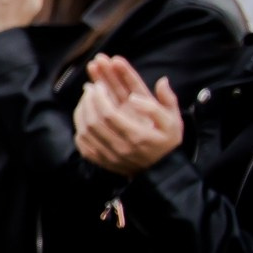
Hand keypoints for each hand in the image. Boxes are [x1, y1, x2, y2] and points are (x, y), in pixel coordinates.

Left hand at [74, 54, 183, 175]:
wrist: (161, 170)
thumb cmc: (166, 142)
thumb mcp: (173, 121)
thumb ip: (167, 101)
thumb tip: (160, 82)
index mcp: (138, 136)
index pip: (109, 115)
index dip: (100, 97)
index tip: (99, 84)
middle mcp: (121, 148)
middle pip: (93, 122)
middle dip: (88, 101)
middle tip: (90, 87)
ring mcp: (109, 156)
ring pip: (85, 132)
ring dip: (81, 111)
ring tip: (85, 97)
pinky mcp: (101, 161)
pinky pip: (83, 145)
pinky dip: (79, 127)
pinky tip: (83, 115)